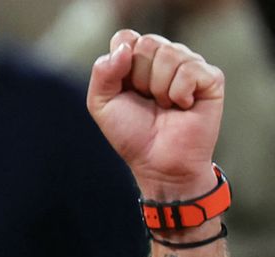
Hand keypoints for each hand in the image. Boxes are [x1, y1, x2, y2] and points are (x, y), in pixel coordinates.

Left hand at [87, 31, 223, 198]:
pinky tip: (183, 107)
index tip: (125, 90)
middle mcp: (165, 58)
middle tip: (146, 101)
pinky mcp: (211, 77)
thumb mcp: (102, 104)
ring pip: (169, 54)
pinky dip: (180, 94)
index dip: (120, 64)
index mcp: (138, 60)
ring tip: (164, 106)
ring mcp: (190, 65)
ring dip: (159, 89)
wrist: (158, 163)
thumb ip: (102, 73)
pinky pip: (190, 70)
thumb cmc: (132, 134)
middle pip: (147, 43)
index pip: (126, 38)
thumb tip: (126, 48)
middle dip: (139, 79)